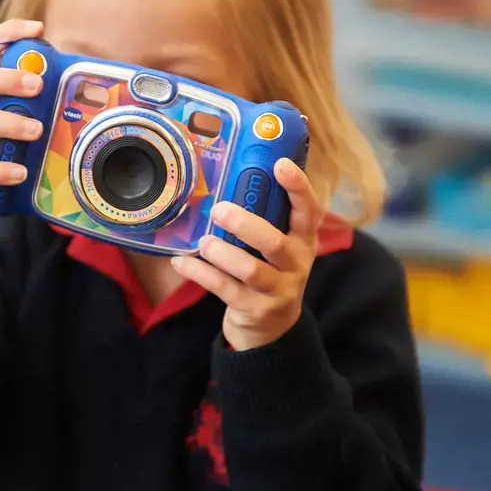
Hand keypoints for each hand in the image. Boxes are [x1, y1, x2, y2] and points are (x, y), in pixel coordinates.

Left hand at [171, 158, 323, 350]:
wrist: (273, 326)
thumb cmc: (270, 270)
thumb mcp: (280, 245)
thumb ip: (266, 217)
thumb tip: (232, 173)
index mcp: (303, 240)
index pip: (309, 210)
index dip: (297, 187)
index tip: (280, 164)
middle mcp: (295, 264)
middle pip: (275, 243)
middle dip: (245, 225)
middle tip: (219, 209)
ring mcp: (278, 290)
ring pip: (250, 270)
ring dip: (222, 253)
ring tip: (203, 242)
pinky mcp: (255, 309)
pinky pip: (224, 289)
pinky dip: (200, 274)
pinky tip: (181, 262)